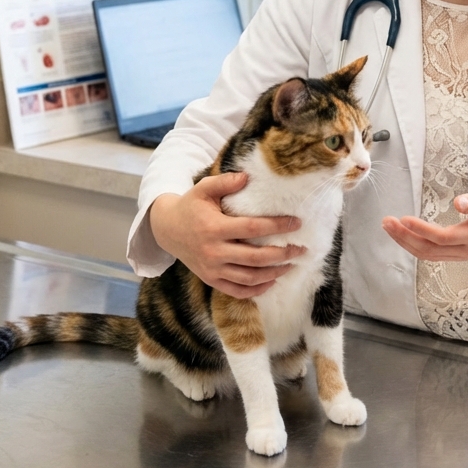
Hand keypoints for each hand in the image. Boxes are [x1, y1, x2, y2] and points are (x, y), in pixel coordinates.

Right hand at [148, 173, 304, 297]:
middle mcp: (214, 252)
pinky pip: (236, 291)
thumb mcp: (204, 188)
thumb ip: (225, 181)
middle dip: (282, 254)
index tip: (296, 223)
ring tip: (291, 265)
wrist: (166, 229)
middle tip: (300, 248)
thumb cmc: (190, 206)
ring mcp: (212, 269)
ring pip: (249, 278)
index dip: (277, 226)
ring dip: (273, 273)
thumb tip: (247, 177)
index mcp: (214, 228)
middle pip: (255, 258)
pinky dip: (255, 290)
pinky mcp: (210, 279)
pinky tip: (271, 281)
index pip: (253, 228)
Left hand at [382, 189, 467, 260]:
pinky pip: (429, 253)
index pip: (443, 238)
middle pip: (430, 249)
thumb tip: (459, 203)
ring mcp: (458, 254)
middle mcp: (465, 250)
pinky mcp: (453, 253)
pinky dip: (412, 245)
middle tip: (387, 222)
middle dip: (405, 237)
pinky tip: (401, 234)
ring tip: (388, 226)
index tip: (404, 218)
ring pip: (427, 254)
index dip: (422, 230)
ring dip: (405, 242)